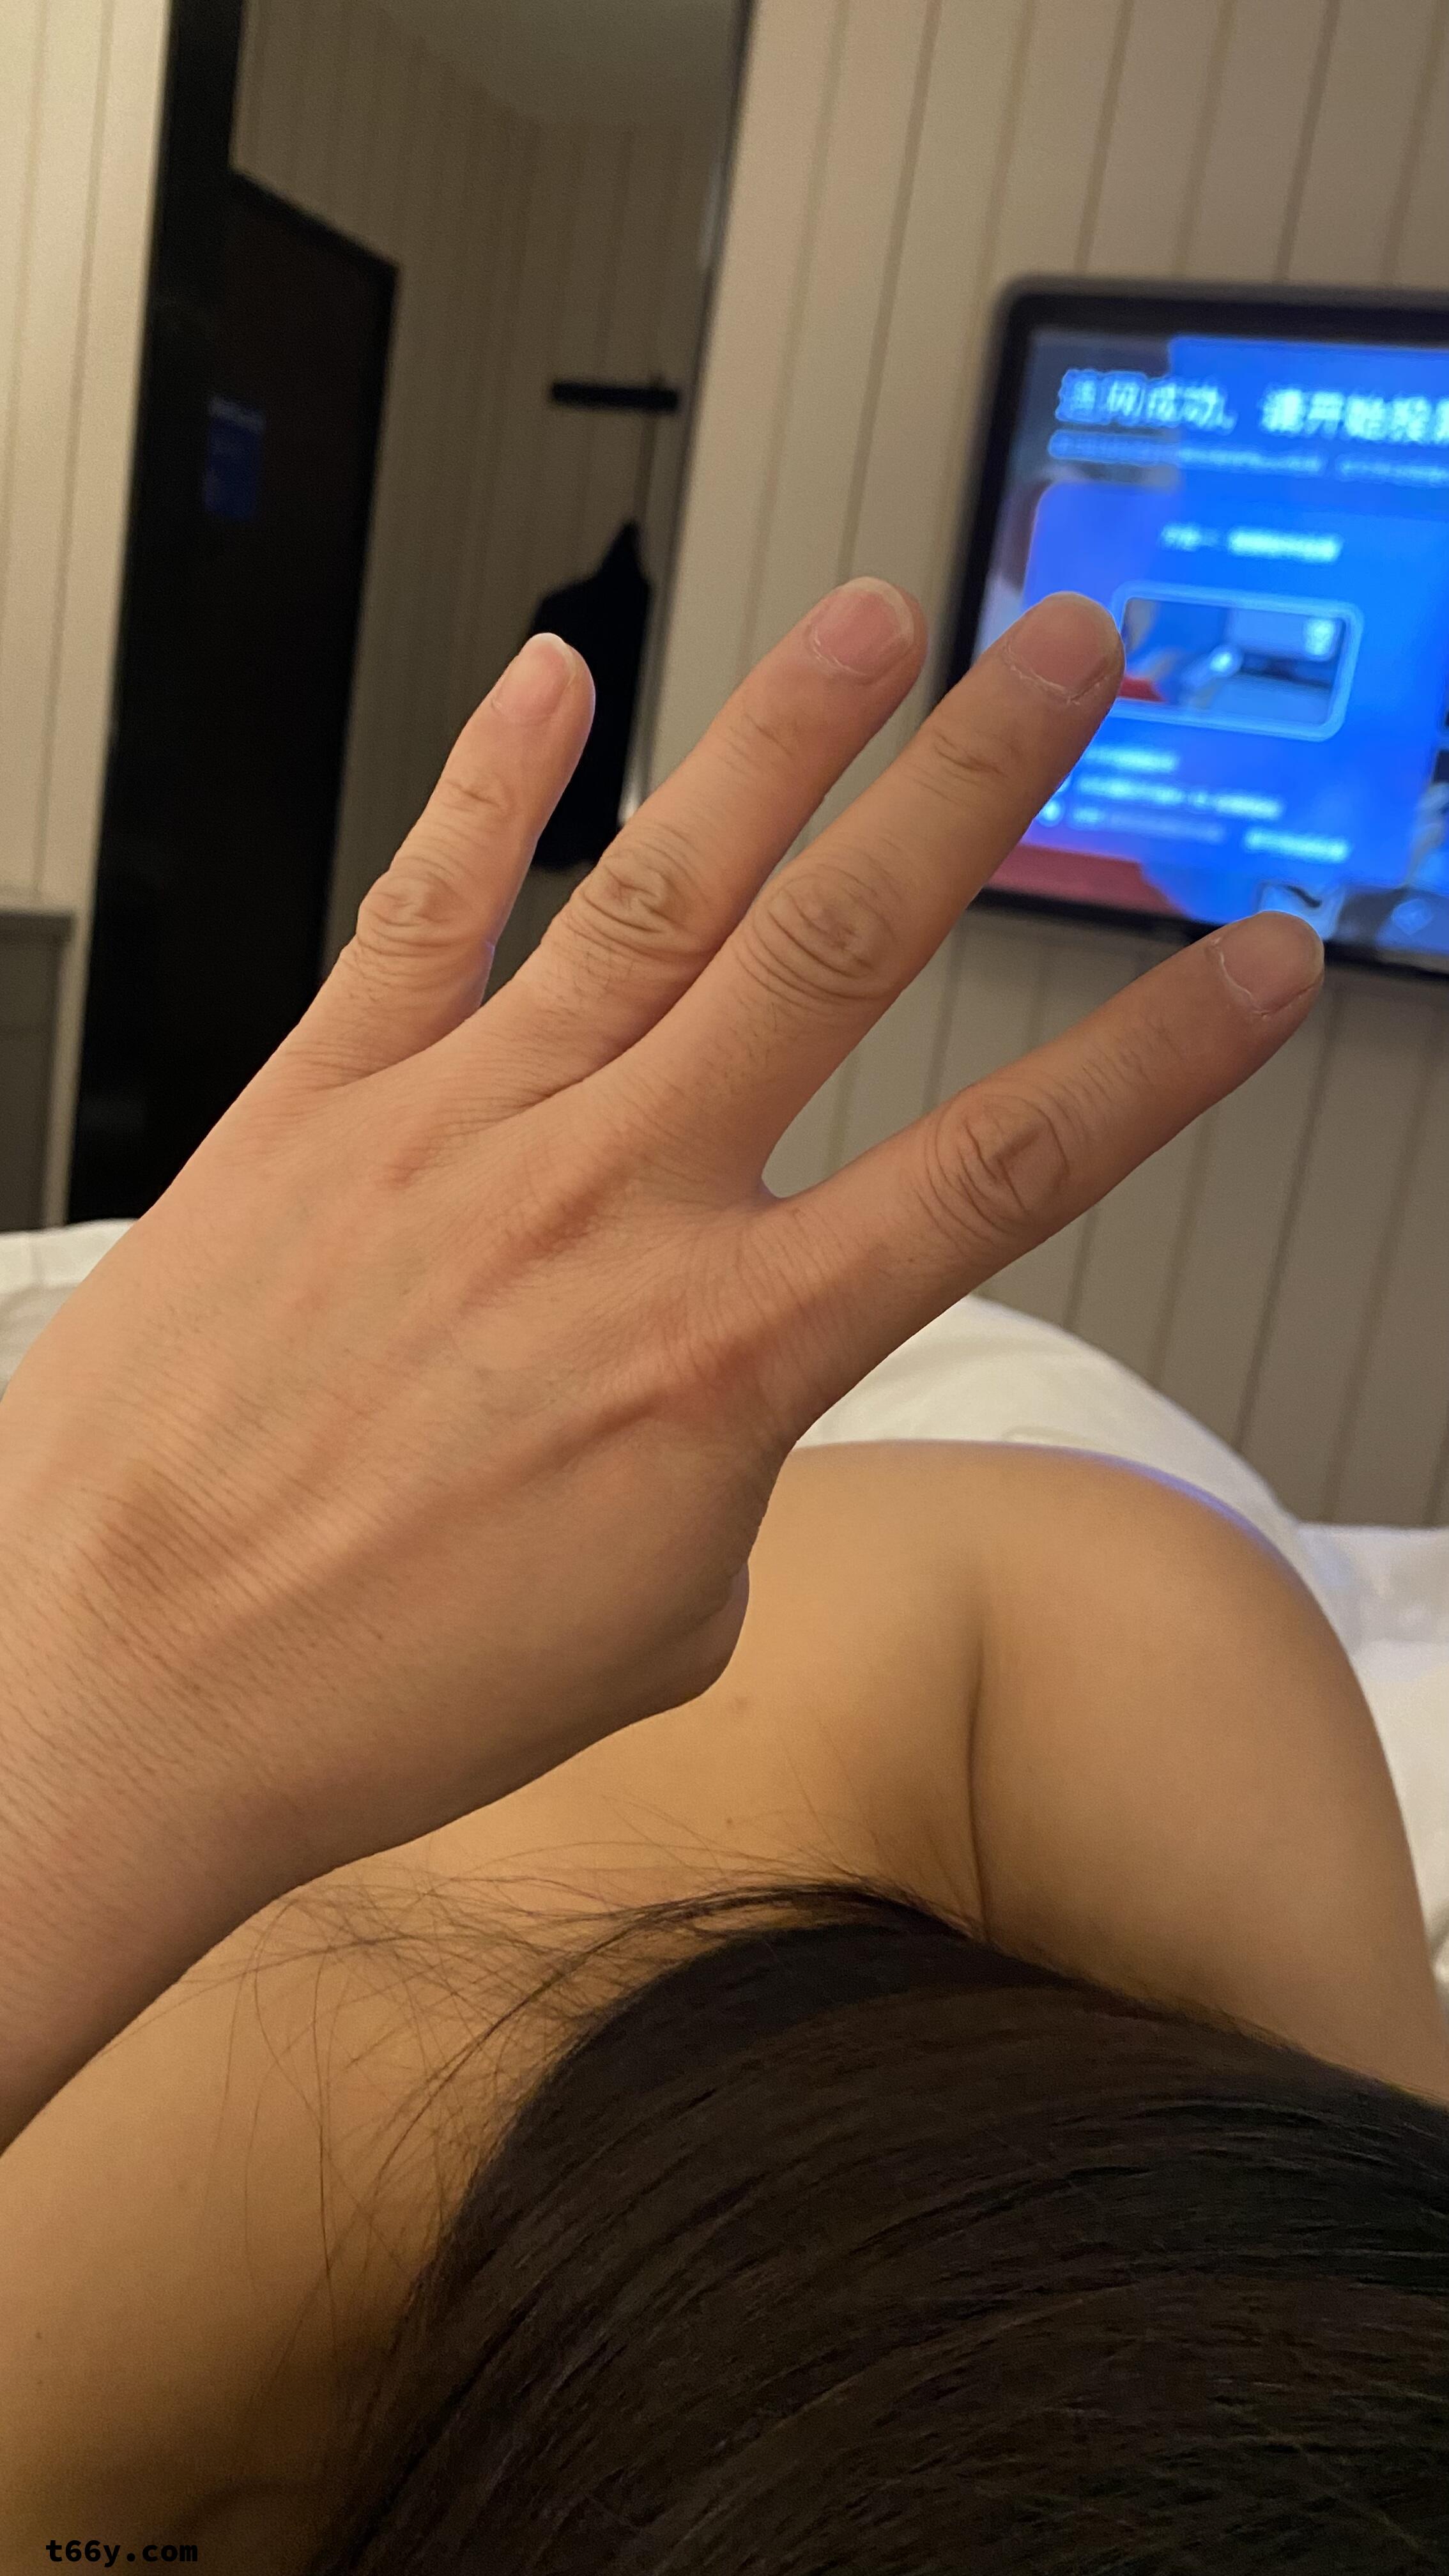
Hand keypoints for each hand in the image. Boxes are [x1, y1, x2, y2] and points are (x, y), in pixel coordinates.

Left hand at [1, 584, 1321, 1923]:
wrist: (112, 1694)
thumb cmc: (374, 1690)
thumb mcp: (647, 1626)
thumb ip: (728, 1468)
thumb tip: (717, 1387)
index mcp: (727, 1354)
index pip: (1002, 1170)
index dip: (1158, 1057)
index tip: (1257, 958)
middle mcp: (613, 1205)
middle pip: (842, 948)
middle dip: (978, 783)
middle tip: (1071, 653)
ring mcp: (457, 1133)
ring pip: (656, 888)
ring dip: (780, 739)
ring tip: (869, 618)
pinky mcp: (309, 1111)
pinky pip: (418, 913)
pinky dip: (486, 785)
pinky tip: (551, 680)